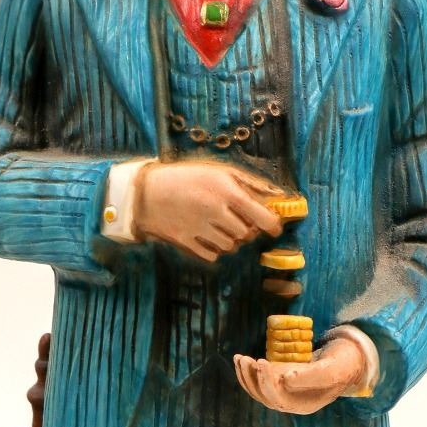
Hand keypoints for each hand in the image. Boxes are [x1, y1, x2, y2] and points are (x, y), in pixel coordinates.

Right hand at [133, 159, 283, 260]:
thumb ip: (251, 183)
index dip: (273, 225)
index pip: (263, 217)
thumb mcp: (220, 171)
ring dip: (231, 239)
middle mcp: (216, 211)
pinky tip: (206, 235)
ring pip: (231, 246)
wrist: (146, 192)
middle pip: (247, 234)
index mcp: (227, 191)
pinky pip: (213, 255)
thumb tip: (279, 196)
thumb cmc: (187, 178)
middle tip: (238, 220)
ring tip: (219, 225)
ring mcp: (200, 229)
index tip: (274, 227)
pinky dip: (214, 249)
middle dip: (247, 229)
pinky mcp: (187, 243)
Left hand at [234, 335, 367, 413]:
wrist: (347, 360)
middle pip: (266, 397)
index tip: (262, 363)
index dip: (267, 383)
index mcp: (305, 405)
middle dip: (253, 379)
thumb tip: (286, 379)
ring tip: (240, 358)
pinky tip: (242, 360)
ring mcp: (285, 393)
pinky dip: (249, 373)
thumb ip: (313, 376)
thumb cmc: (342, 364)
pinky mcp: (280, 382)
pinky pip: (259, 383)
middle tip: (246, 359)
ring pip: (259, 391)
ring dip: (246, 376)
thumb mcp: (332, 369)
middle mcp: (293, 403)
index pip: (280, 399)